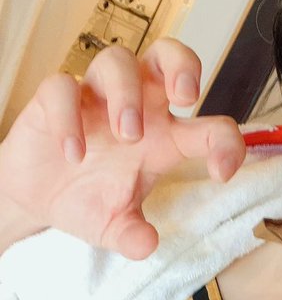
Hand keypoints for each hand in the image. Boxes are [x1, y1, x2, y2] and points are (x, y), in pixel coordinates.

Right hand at [0, 40, 245, 258]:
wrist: (37, 199)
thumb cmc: (88, 199)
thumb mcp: (115, 227)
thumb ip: (133, 236)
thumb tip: (146, 245)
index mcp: (165, 136)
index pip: (210, 127)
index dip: (226, 143)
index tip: (222, 173)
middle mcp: (137, 106)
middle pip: (168, 54)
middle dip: (182, 65)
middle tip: (183, 96)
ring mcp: (95, 98)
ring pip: (117, 60)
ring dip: (127, 93)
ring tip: (126, 136)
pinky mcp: (54, 99)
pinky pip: (62, 87)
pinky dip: (69, 116)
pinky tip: (73, 153)